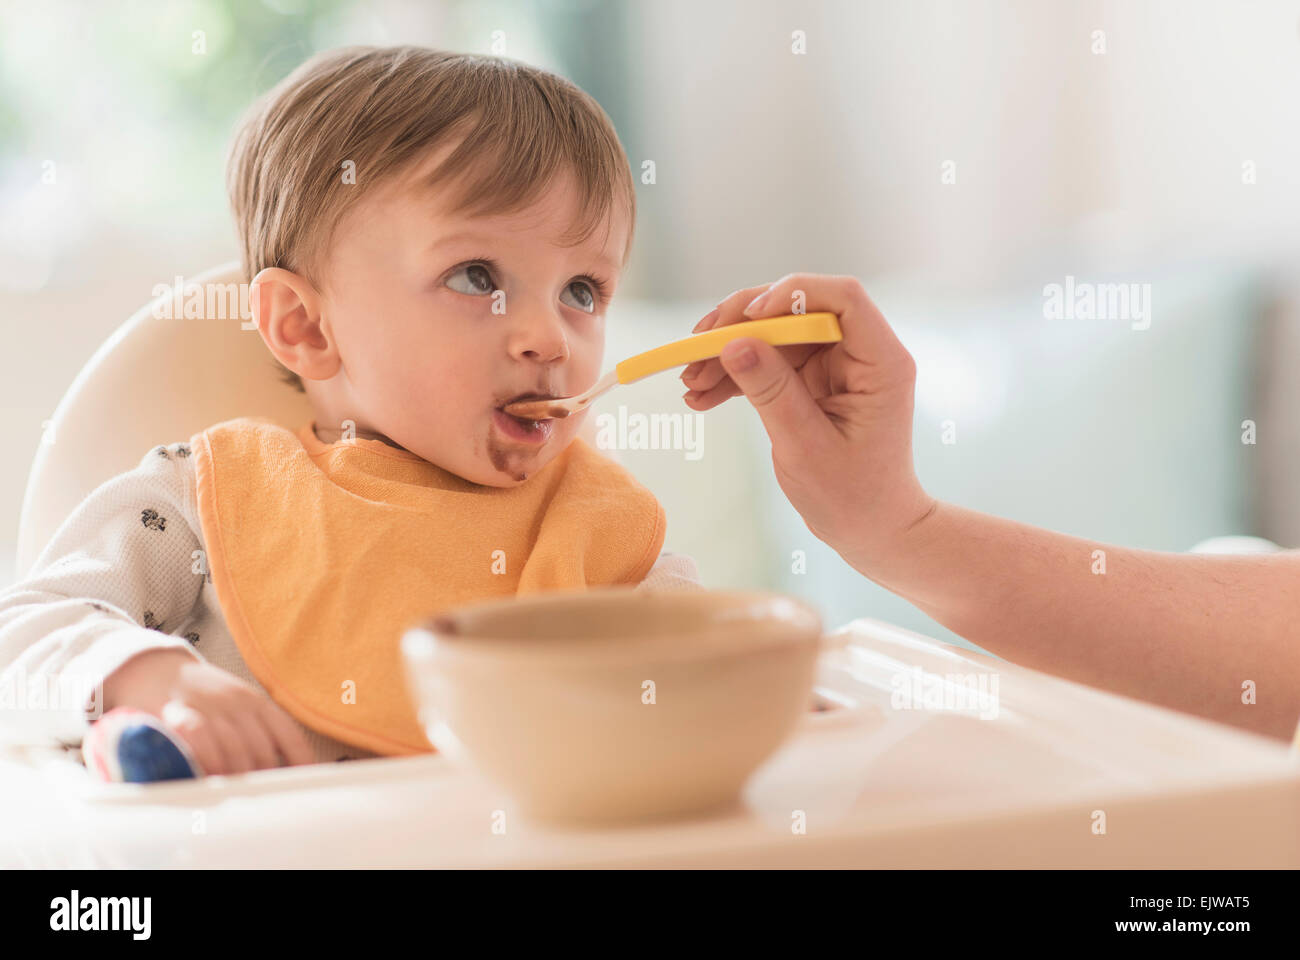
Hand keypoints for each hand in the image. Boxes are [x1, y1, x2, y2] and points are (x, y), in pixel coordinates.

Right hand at [101, 648, 315, 773]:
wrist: (153, 668)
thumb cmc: (201, 695)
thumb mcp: (237, 706)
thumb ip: (257, 733)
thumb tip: (280, 771)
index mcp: (256, 702)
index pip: (288, 734)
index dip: (300, 761)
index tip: (306, 782)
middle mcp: (236, 703)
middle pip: (260, 749)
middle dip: (261, 778)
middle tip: (257, 797)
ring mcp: (207, 705)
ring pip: (233, 747)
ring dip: (235, 775)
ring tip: (234, 794)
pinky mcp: (176, 710)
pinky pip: (198, 736)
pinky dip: (206, 759)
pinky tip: (208, 776)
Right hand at [681, 274, 935, 569]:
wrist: (869, 528)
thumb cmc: (852, 495)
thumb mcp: (805, 446)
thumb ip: (772, 391)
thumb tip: (734, 344)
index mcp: (880, 361)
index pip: (842, 298)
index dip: (792, 293)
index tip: (747, 317)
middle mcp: (860, 353)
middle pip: (797, 311)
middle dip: (742, 326)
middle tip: (695, 348)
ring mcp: (835, 365)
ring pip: (774, 336)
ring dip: (728, 354)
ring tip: (689, 382)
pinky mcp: (813, 380)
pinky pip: (769, 362)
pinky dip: (735, 376)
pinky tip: (701, 395)